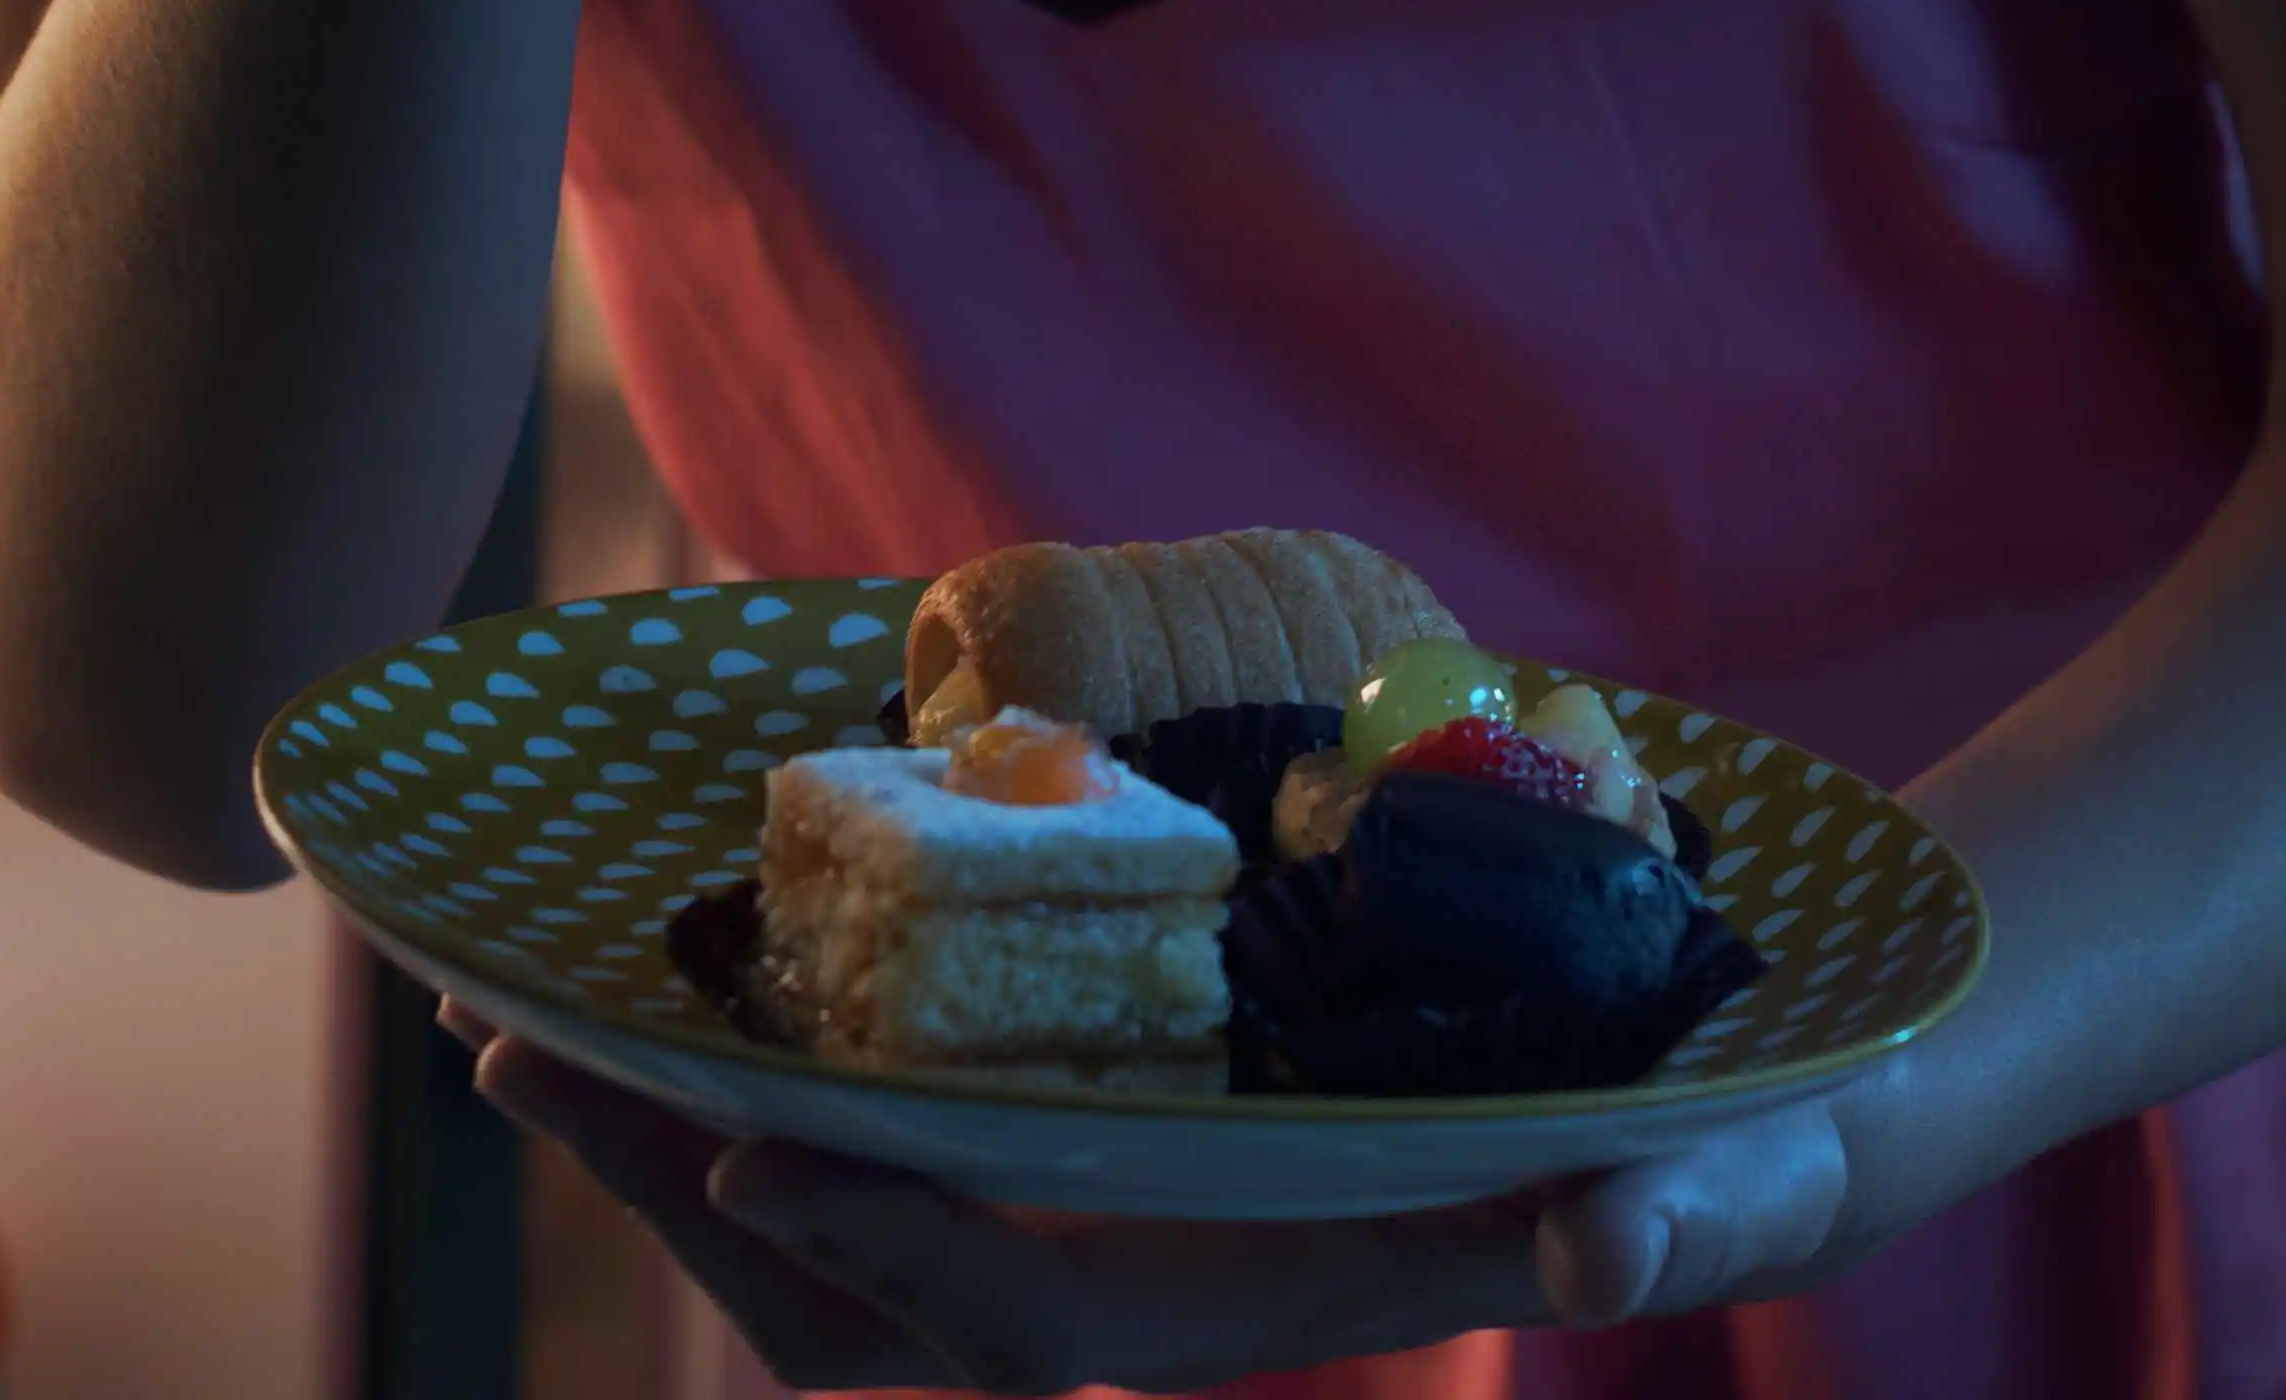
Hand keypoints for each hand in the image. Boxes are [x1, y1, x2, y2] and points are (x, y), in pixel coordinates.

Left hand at [455, 1009, 1866, 1391]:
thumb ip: (1689, 1211)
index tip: (734, 1149)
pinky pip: (901, 1137)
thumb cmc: (1761, 1124)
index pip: (1039, 1306)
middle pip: (882, 1288)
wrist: (1768, 1097)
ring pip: (856, 1226)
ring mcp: (1129, 1202)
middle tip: (516, 1052)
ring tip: (522, 1028)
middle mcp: (1172, 1268)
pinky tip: (683, 980)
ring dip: (686, 1140)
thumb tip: (1603, 1251)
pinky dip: (776, 1075)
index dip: (888, 1243)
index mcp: (1274, 1290)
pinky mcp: (1116, 1123)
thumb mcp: (1754, 1158)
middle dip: (694, 1189)